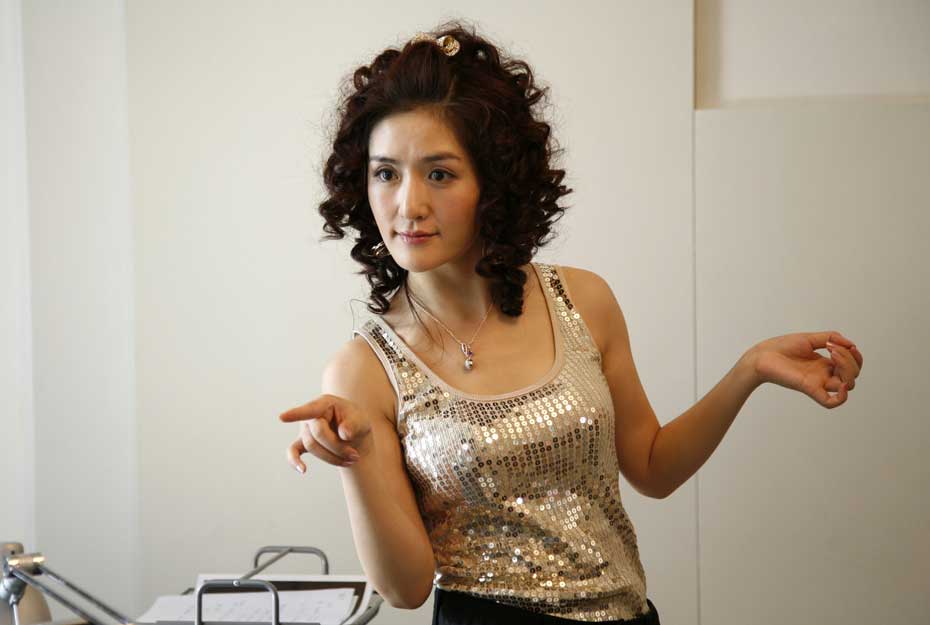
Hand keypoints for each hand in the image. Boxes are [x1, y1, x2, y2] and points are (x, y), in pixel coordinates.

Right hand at [279, 394, 373, 473]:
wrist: (355, 435)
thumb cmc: (356, 423)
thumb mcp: (361, 421)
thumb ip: (354, 425)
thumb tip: (343, 434)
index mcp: (325, 404)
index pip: (311, 410)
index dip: (297, 414)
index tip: (282, 418)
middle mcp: (311, 416)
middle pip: (318, 435)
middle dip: (337, 447)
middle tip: (355, 455)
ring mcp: (305, 429)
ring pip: (312, 447)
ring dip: (332, 457)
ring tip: (351, 459)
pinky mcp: (302, 442)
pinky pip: (292, 452)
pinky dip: (295, 461)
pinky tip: (302, 469)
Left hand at [749, 330, 863, 407]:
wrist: (762, 355)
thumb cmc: (781, 347)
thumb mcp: (810, 338)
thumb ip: (831, 337)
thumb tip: (851, 344)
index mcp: (824, 364)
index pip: (852, 366)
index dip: (856, 357)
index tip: (847, 345)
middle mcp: (824, 375)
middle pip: (852, 375)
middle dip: (850, 360)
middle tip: (833, 347)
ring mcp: (818, 382)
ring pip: (848, 385)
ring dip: (848, 368)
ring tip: (832, 353)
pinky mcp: (809, 388)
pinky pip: (830, 402)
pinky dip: (842, 397)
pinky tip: (842, 384)